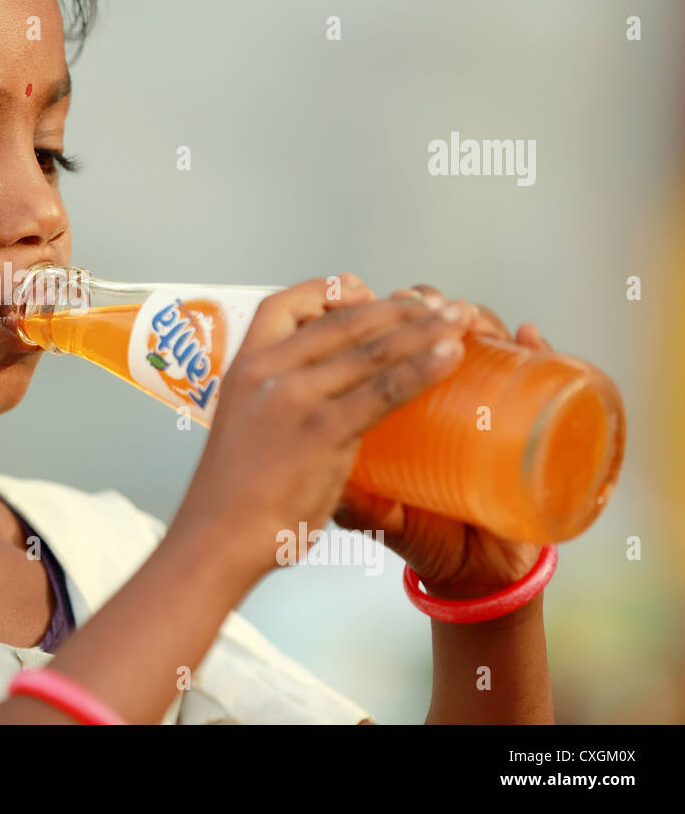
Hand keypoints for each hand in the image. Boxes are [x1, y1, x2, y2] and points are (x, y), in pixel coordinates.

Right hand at [175, 274, 479, 594]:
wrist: (216, 539)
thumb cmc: (232, 498)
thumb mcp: (245, 429)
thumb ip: (280, 408)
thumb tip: (323, 401)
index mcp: (243, 366)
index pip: (285, 304)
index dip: (328, 291)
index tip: (362, 290)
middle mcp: (267, 371)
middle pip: (343, 321)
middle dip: (398, 308)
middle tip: (437, 306)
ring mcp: (294, 398)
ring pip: (371, 349)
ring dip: (423, 329)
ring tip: (460, 320)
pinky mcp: (322, 430)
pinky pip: (384, 390)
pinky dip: (423, 368)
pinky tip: (451, 357)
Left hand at [331, 284, 551, 599]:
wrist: (474, 574)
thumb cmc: (422, 534)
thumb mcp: (381, 516)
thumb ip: (358, 503)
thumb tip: (333, 483)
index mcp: (402, 406)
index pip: (389, 347)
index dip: (383, 321)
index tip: (378, 302)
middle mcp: (445, 396)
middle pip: (435, 334)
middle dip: (430, 311)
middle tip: (426, 309)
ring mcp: (488, 406)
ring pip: (487, 345)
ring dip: (480, 322)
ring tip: (470, 321)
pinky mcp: (532, 425)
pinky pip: (544, 379)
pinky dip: (540, 354)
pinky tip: (530, 339)